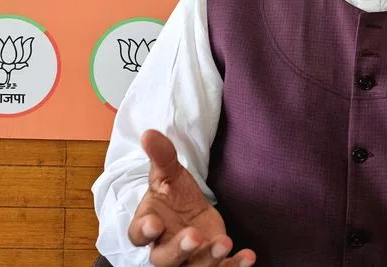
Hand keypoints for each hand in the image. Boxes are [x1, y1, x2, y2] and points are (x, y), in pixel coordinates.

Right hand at [128, 129, 256, 266]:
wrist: (188, 209)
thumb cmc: (173, 194)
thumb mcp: (168, 172)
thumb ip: (161, 156)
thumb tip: (149, 133)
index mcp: (147, 225)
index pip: (138, 235)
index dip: (144, 231)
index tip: (154, 223)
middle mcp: (164, 248)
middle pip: (165, 258)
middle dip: (179, 249)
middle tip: (194, 236)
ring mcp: (188, 259)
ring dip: (209, 259)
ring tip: (223, 242)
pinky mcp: (210, 262)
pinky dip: (235, 266)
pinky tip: (248, 257)